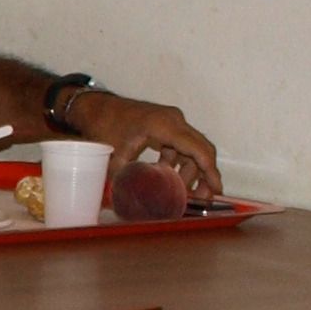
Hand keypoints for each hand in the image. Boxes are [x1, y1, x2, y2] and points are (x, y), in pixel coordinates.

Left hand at [63, 89, 222, 198]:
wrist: (94, 106)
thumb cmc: (103, 124)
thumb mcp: (114, 154)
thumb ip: (125, 178)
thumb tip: (127, 203)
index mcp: (165, 125)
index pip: (198, 150)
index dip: (210, 171)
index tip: (216, 189)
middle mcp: (174, 121)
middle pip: (200, 149)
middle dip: (204, 174)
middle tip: (202, 197)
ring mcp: (171, 121)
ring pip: (191, 148)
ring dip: (189, 170)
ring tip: (184, 192)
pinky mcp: (165, 125)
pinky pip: (180, 145)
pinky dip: (178, 161)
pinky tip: (169, 177)